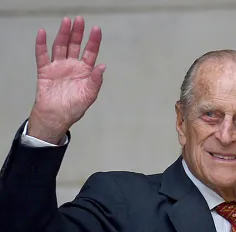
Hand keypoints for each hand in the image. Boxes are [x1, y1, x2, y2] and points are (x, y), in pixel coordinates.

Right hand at [27, 16, 104, 143]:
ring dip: (63, 34)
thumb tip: (103, 67)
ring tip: (66, 22)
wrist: (56, 117)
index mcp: (85, 71)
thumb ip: (96, 81)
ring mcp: (58, 66)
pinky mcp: (45, 70)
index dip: (93, 41)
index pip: (90, 52)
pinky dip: (41, 44)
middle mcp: (72, 66)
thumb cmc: (74, 108)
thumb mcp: (89, 95)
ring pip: (60, 46)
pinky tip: (43, 33)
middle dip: (77, 33)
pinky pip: (42, 55)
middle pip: (75, 45)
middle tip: (79, 20)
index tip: (96, 29)